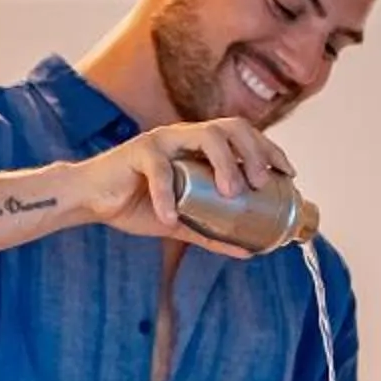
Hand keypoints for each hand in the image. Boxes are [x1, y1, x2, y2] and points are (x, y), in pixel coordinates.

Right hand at [75, 119, 291, 249]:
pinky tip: (170, 218)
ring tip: (231, 192)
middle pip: (229, 128)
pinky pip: (158, 170)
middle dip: (253, 151)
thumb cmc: (138, 204)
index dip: (269, 150)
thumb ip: (213, 233)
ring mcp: (162, 141)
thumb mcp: (182, 222)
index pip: (242, 136)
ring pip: (202, 135)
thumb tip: (248, 252)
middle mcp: (184, 137)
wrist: (91, 201)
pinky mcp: (136, 152)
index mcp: (198, 148)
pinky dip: (166, 195)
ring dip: (223, 161)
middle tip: (261, 183)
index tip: (288, 173)